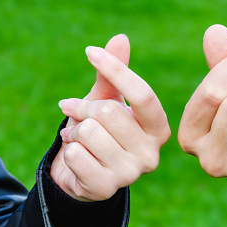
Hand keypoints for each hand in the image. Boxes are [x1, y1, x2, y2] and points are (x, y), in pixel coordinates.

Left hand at [50, 34, 170, 200]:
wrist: (82, 173)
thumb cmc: (100, 131)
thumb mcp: (106, 100)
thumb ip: (113, 75)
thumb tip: (120, 38)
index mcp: (158, 128)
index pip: (143, 95)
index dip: (115, 69)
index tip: (90, 51)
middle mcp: (151, 153)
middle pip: (108, 112)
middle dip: (84, 109)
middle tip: (79, 115)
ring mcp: (130, 173)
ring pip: (89, 132)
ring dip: (75, 131)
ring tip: (80, 140)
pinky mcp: (106, 188)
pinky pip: (75, 154)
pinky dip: (68, 150)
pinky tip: (78, 158)